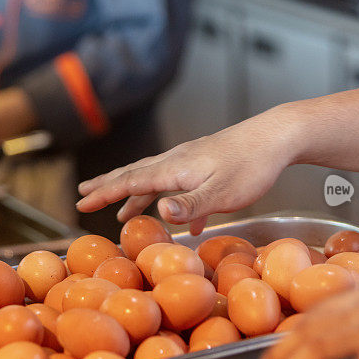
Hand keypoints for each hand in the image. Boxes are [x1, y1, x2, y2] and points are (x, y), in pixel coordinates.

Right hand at [76, 110, 300, 234]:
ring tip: (123, 213)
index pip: (129, 182)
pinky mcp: (206, 163)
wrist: (277, 137)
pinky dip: (170, 201)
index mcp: (174, 169)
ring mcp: (191, 161)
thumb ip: (190, 205)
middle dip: (108, 186)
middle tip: (83, 194)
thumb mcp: (221, 192)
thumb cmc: (252, 166)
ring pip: (154, 178)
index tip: (81, 202)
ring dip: (135, 195)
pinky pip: (178, 184)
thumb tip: (160, 213)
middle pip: (134, 174)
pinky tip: (184, 221)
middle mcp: (177, 161)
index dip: (104, 194)